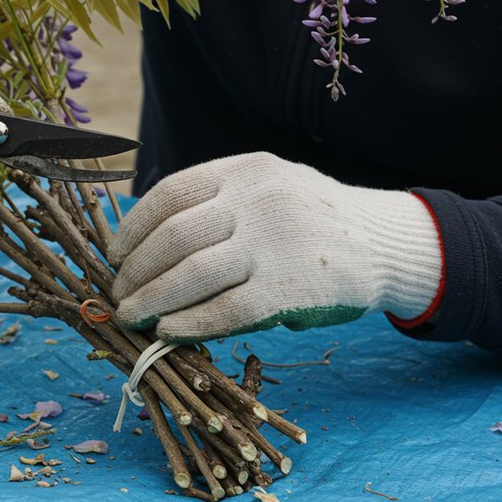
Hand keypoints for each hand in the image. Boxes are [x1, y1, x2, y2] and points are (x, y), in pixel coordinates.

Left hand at [109, 152, 442, 342]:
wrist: (387, 243)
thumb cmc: (312, 220)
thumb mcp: (267, 186)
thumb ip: (216, 203)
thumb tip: (144, 242)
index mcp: (245, 170)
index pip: (169, 194)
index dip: (132, 228)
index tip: (113, 255)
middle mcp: (256, 201)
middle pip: (172, 238)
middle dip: (135, 271)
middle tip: (118, 294)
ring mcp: (273, 244)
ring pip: (191, 275)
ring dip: (152, 300)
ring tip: (131, 316)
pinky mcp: (288, 289)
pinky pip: (225, 311)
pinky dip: (189, 324)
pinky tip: (168, 331)